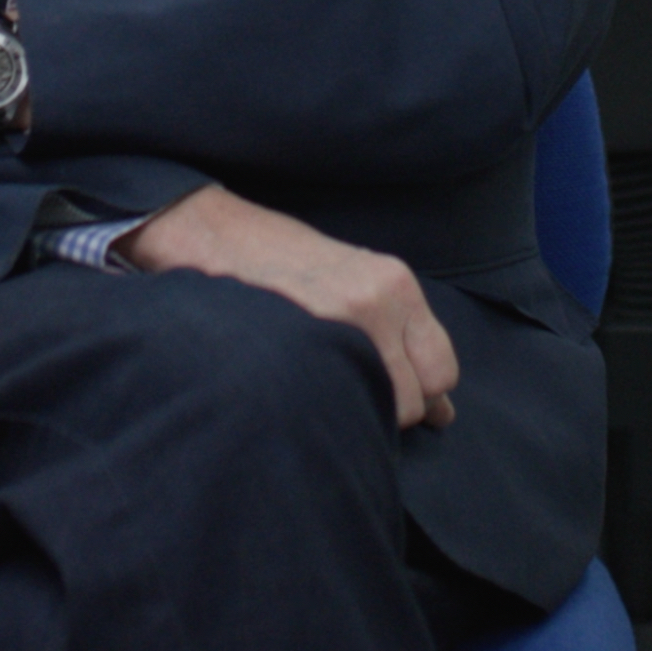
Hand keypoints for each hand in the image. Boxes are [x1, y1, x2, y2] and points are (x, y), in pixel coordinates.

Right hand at [119, 186, 461, 430]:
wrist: (209, 235)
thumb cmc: (274, 260)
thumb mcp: (347, 277)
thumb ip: (392, 330)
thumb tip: (440, 409)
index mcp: (394, 283)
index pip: (442, 367)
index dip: (422, 393)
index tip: (395, 399)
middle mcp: (377, 302)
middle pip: (419, 396)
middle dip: (394, 411)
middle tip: (353, 400)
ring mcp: (341, 324)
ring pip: (384, 410)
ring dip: (360, 416)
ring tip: (324, 394)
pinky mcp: (303, 344)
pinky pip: (341, 406)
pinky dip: (332, 414)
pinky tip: (307, 396)